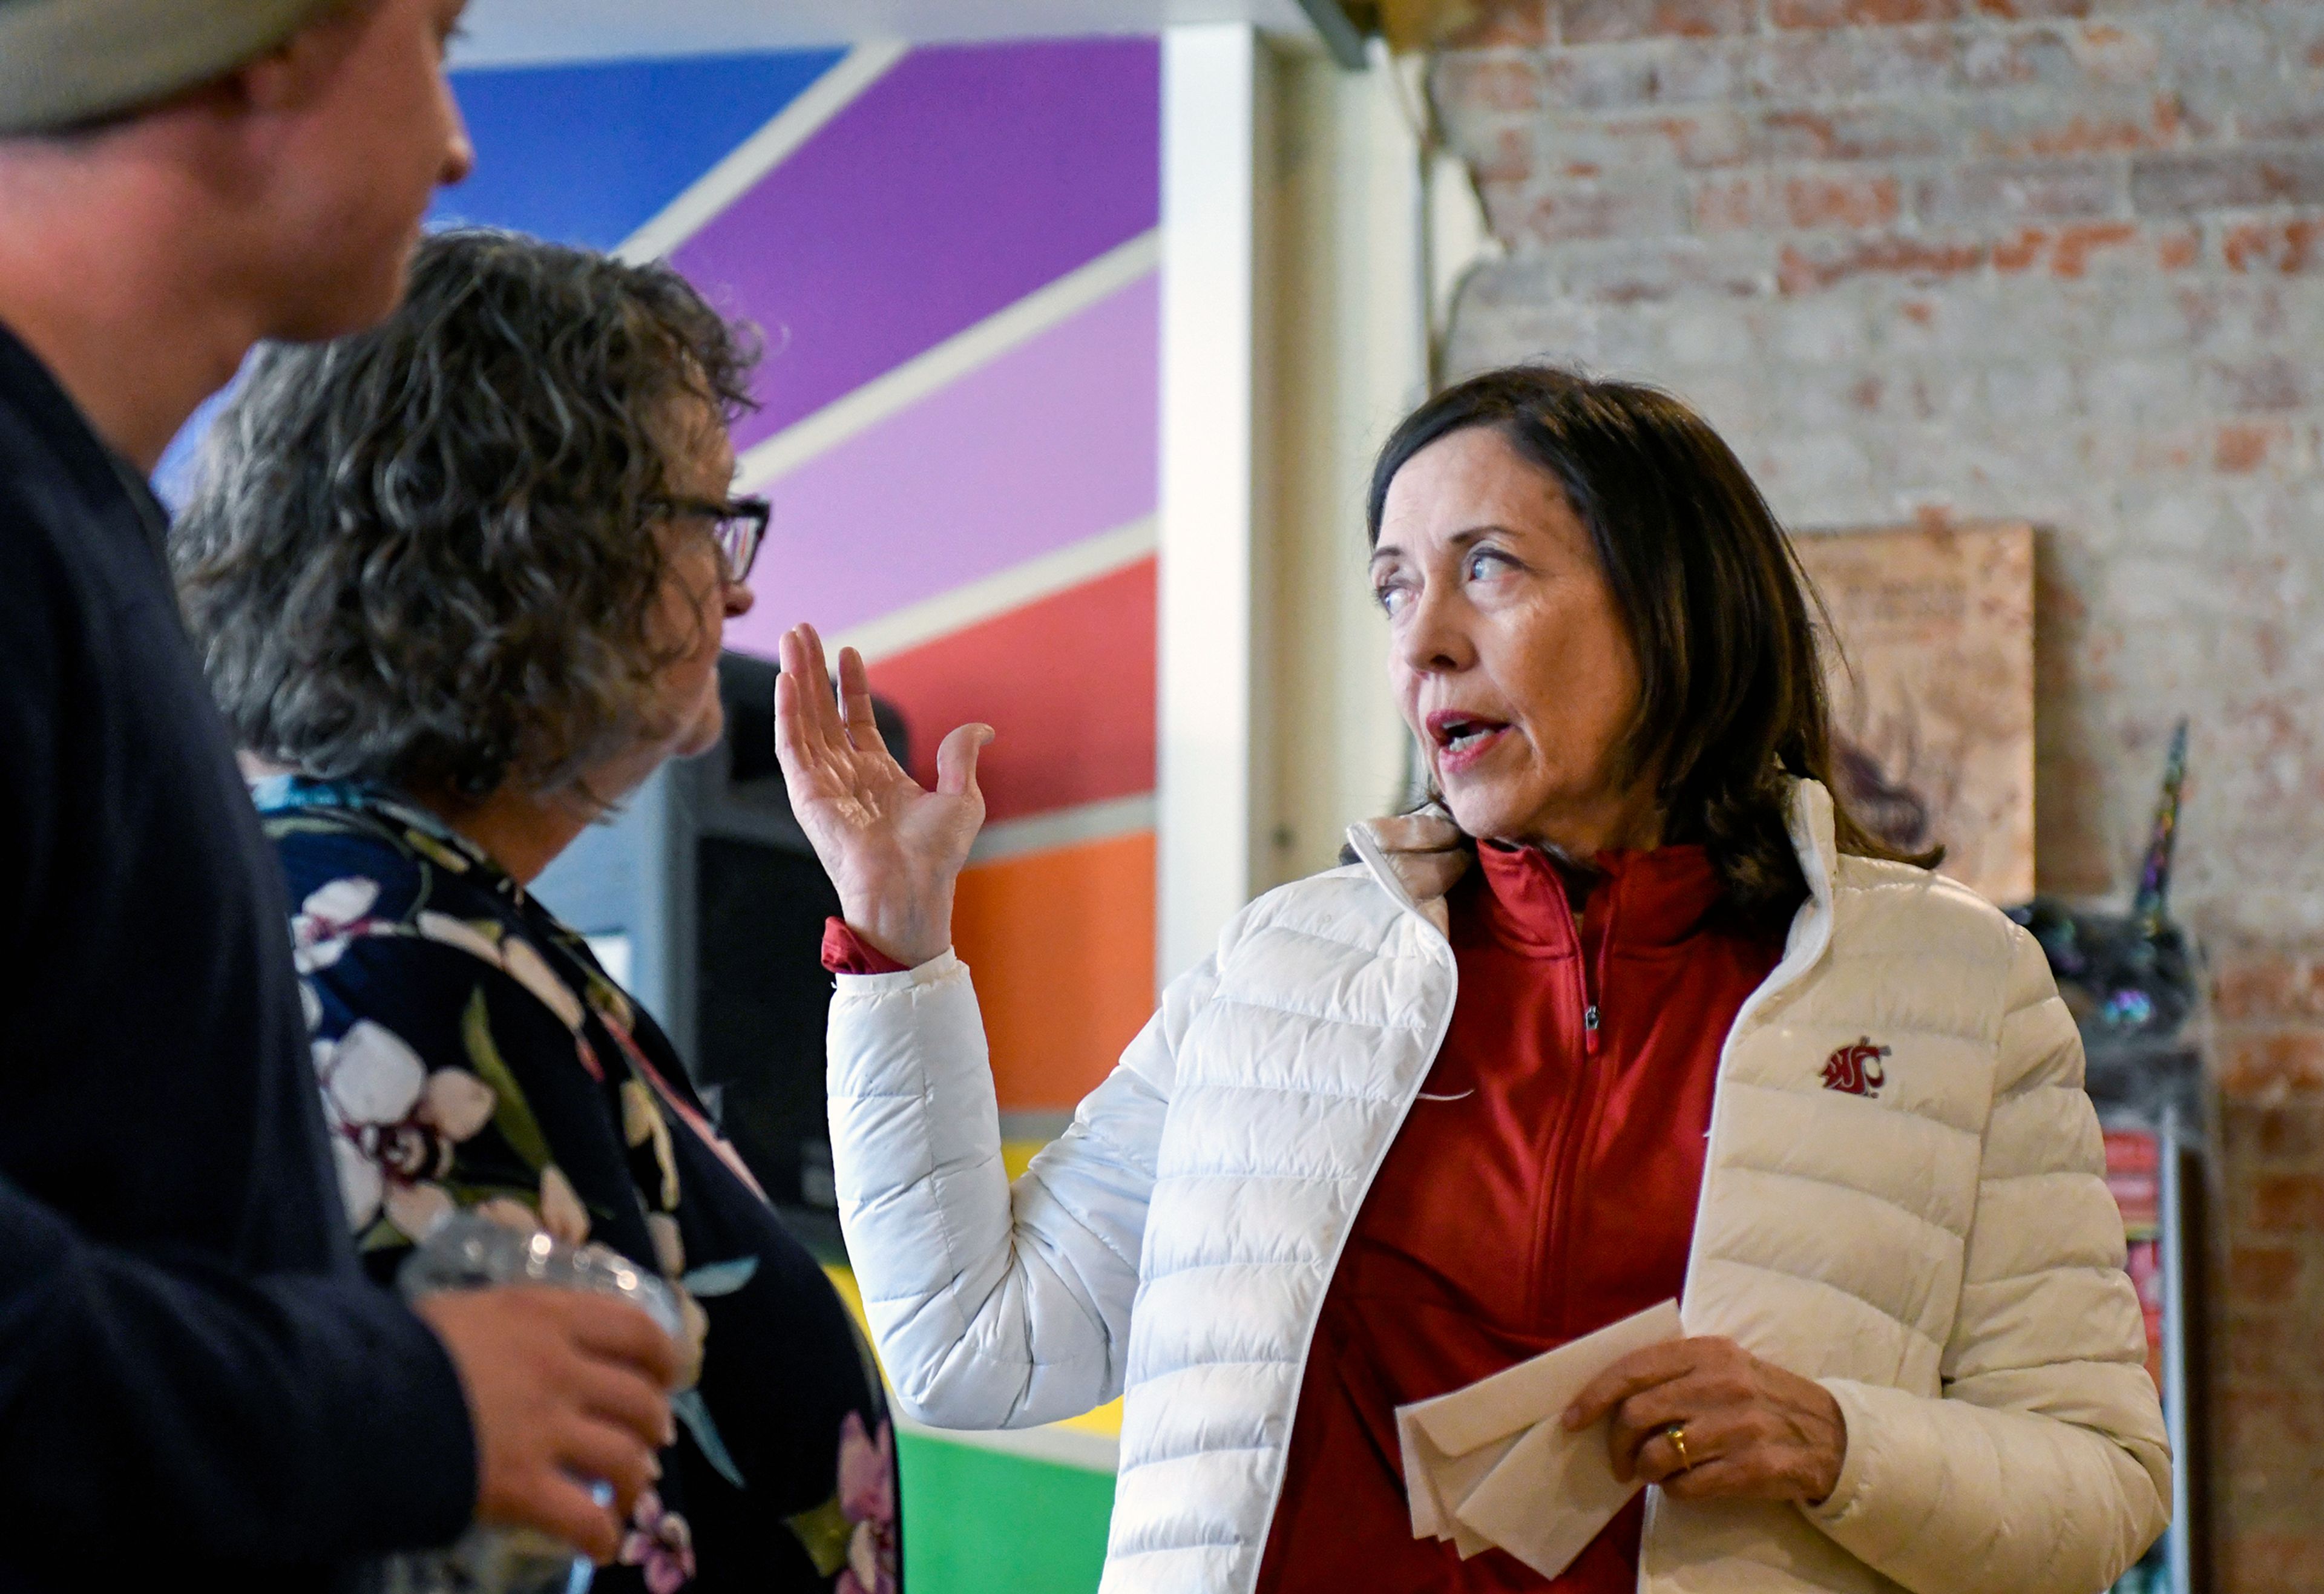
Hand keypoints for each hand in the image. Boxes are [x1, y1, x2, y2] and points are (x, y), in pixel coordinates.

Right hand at [417, 1287, 682, 1563]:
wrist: (353, 1397)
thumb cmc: (398, 1347)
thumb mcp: (467, 1310)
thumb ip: (511, 1322)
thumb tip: (529, 1332)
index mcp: (547, 1317)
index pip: (637, 1328)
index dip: (664, 1356)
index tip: (667, 1374)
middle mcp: (560, 1368)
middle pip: (640, 1398)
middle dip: (654, 1422)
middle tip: (649, 1437)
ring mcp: (546, 1428)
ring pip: (626, 1457)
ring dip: (638, 1477)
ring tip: (631, 1489)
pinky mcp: (523, 1486)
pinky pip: (586, 1517)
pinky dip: (602, 1535)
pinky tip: (601, 1544)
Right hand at [773, 622, 990, 966]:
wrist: (911, 887)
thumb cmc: (935, 855)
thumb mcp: (962, 797)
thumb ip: (961, 756)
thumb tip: (983, 728)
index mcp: (879, 776)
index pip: (857, 721)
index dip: (852, 686)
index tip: (848, 652)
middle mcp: (847, 776)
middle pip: (825, 711)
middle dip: (815, 670)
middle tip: (804, 631)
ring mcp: (823, 783)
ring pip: (804, 719)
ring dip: (797, 677)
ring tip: (793, 637)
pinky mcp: (806, 794)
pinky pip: (791, 746)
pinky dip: (787, 711)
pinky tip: (786, 679)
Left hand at [1561, 1336, 1845, 1505]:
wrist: (1831, 1434)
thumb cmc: (1760, 1397)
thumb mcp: (1723, 1365)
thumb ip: (1673, 1371)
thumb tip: (1610, 1397)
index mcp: (1707, 1352)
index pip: (1633, 1369)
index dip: (1594, 1396)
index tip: (1573, 1419)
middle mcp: (1721, 1384)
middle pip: (1636, 1415)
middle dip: (1615, 1444)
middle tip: (1617, 1462)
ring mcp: (1738, 1426)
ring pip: (1657, 1454)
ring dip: (1644, 1470)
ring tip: (1652, 1473)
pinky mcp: (1752, 1467)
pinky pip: (1687, 1486)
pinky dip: (1673, 1491)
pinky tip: (1683, 1484)